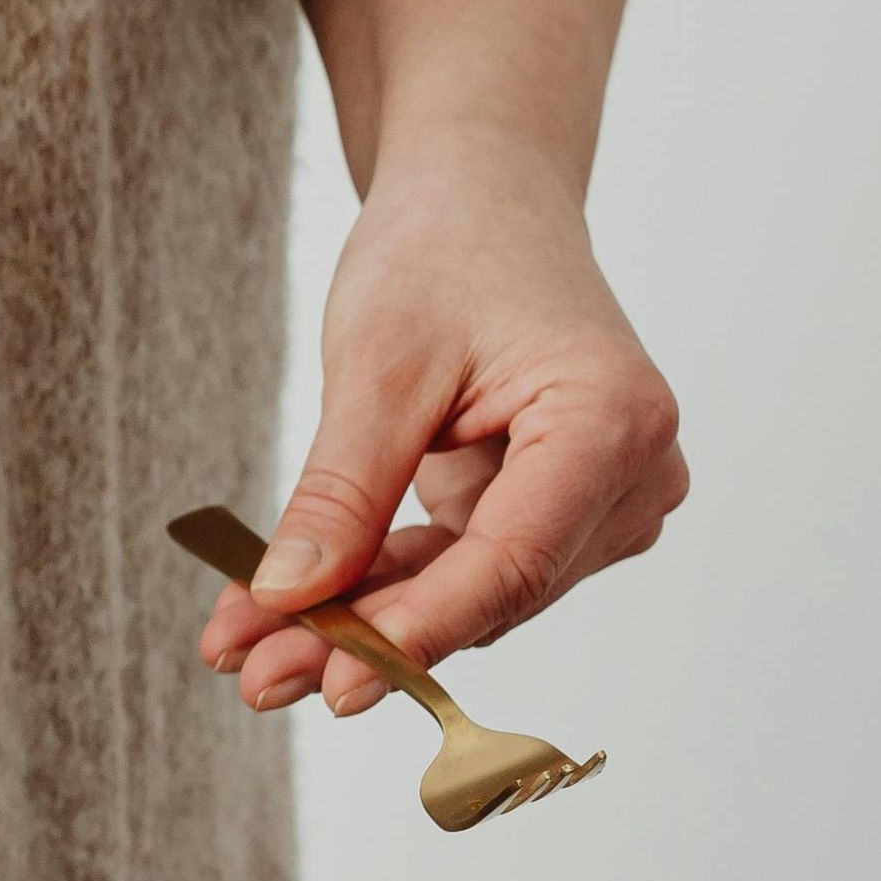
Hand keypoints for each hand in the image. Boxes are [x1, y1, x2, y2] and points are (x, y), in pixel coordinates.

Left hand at [206, 139, 685, 713]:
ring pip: (467, 594)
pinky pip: (458, 569)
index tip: (333, 679)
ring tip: (247, 650)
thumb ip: (343, 491)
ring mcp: (600, 502)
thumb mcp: (377, 364)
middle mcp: (633, 476)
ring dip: (360, 622)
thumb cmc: (444, 252)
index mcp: (614, 421)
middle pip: (489, 590)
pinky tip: (285, 616)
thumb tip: (289, 599)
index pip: (513, 560)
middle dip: (366, 634)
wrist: (480, 201)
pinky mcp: (553, 513)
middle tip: (252, 673)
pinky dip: (376, 588)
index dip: (418, 630)